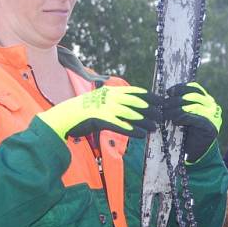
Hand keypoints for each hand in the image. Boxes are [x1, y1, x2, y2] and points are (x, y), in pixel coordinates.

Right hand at [37, 85, 158, 139]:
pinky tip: (142, 135)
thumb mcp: (101, 101)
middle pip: (136, 102)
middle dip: (151, 109)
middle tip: (161, 116)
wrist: (65, 116)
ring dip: (145, 121)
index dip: (150, 96)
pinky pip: (122, 126)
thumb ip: (115, 101)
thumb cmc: (84, 111)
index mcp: (111, 91)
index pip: (135, 92)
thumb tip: (130, 106)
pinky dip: (134, 131)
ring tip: (155, 128)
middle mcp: (110, 98)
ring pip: (132, 114)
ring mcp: (106, 108)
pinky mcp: (102, 120)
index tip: (160, 101)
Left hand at [163, 82, 221, 162]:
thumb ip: (181, 103)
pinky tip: (175, 122)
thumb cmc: (186, 132)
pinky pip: (193, 118)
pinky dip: (182, 118)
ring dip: (175, 109)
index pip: (194, 88)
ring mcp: (213, 116)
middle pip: (192, 95)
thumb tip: (167, 93)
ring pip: (192, 106)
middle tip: (163, 105)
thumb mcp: (184, 114)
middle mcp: (212, 106)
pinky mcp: (210, 127)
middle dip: (175, 99)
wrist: (195, 152)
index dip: (180, 88)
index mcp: (206, 100)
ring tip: (165, 115)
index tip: (168, 92)